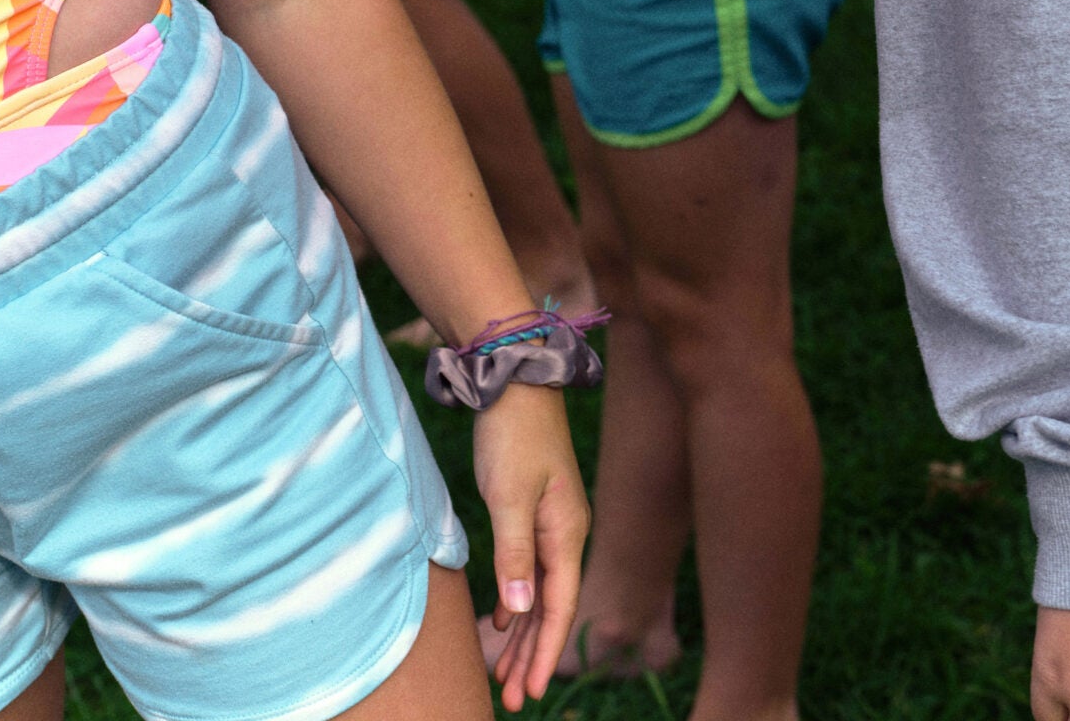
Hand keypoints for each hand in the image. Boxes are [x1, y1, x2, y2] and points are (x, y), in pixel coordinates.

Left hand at [470, 382, 589, 711]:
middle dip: (533, 655)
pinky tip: (501, 621)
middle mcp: (565, 533)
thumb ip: (515, 555)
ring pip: (540, 592)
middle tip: (514, 697)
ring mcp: (551, 522)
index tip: (533, 690)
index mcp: (567, 532)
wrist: (515, 380)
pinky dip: (516, 601)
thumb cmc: (514, 435)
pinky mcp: (534, 511)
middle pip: (552, 607)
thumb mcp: (510, 497)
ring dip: (524, 634)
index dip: (546, 652)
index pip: (559, 606)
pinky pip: (528, 571)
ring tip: (506, 673)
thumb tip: (521, 612)